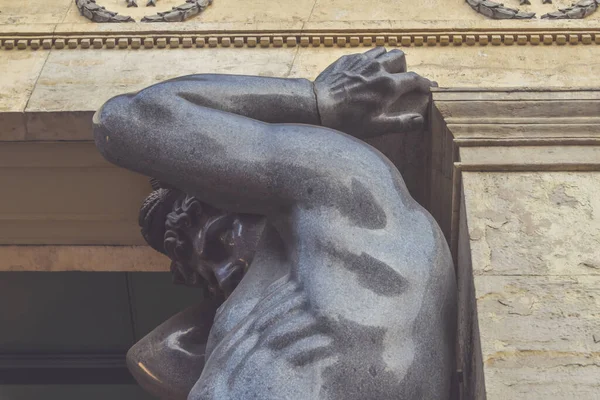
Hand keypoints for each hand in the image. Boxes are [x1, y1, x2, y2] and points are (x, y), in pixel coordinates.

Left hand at [313, 47, 435, 137]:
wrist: (318, 106)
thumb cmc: (347, 120)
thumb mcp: (376, 127)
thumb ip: (400, 123)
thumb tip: (420, 121)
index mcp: (388, 85)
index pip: (414, 79)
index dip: (425, 83)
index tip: (429, 87)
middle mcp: (378, 68)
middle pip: (400, 57)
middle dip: (404, 67)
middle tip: (399, 80)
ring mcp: (362, 61)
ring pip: (383, 51)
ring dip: (387, 60)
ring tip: (382, 73)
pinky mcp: (348, 59)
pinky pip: (364, 54)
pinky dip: (369, 62)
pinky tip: (362, 74)